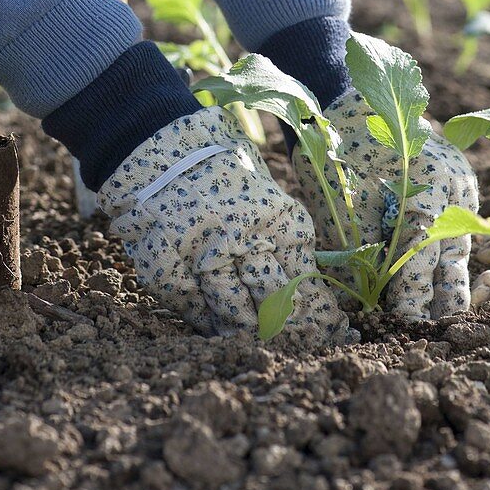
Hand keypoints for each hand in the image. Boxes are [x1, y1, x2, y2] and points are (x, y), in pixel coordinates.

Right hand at [98, 107, 347, 340]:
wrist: (154, 141)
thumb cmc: (217, 161)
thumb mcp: (263, 188)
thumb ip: (280, 233)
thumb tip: (305, 281)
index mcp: (277, 219)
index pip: (307, 283)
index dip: (323, 318)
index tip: (335, 334)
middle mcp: (245, 240)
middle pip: (275, 306)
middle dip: (292, 334)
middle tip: (302, 348)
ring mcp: (204, 256)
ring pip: (235, 315)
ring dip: (249, 333)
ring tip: (261, 344)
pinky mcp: (168, 268)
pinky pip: (194, 310)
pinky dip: (208, 323)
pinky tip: (219, 330)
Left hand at [293, 89, 478, 319]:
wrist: (355, 97)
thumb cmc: (339, 146)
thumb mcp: (342, 198)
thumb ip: (361, 245)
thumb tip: (370, 291)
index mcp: (424, 188)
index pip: (420, 257)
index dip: (413, 295)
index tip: (404, 322)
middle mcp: (452, 186)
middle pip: (451, 256)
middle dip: (443, 299)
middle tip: (435, 332)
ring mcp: (462, 180)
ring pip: (461, 242)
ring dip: (451, 279)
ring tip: (446, 316)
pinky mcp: (461, 178)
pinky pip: (462, 223)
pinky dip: (451, 250)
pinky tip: (445, 277)